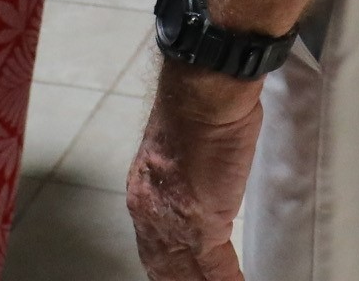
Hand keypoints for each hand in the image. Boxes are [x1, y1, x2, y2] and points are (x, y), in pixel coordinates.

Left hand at [127, 60, 264, 278]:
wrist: (205, 94)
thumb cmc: (198, 107)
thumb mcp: (178, 151)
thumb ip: (181, 180)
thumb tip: (198, 189)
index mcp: (143, 193)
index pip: (153, 245)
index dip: (168, 266)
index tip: (180, 275)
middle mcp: (149, 213)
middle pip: (164, 268)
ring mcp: (174, 223)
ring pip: (186, 275)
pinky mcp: (201, 225)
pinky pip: (215, 269)